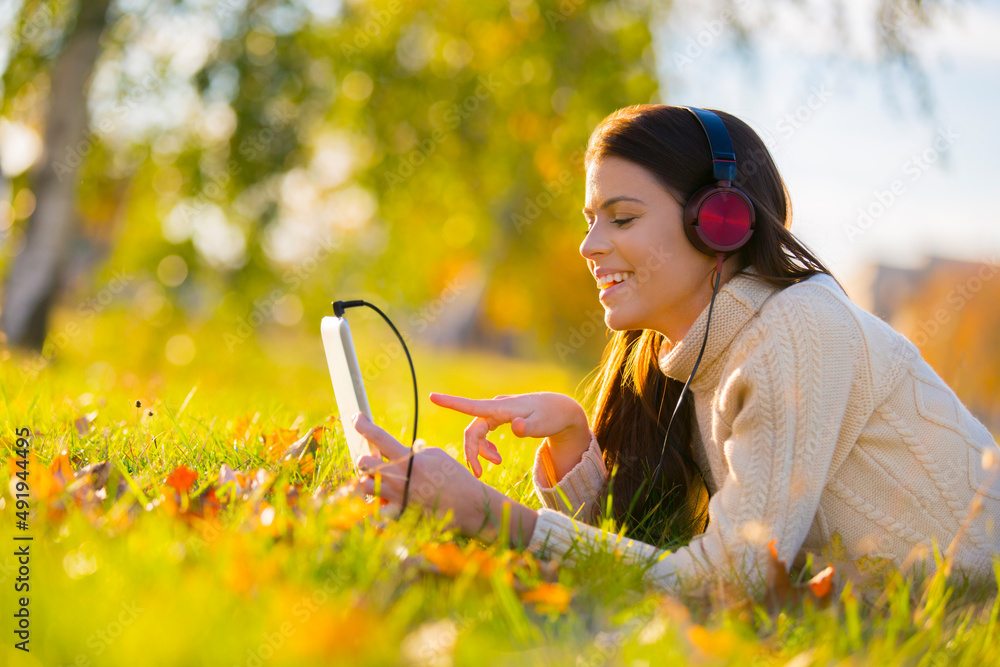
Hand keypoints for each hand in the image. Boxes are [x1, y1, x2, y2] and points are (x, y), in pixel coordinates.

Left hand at [352, 412, 488, 535]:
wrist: (468, 506)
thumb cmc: (455, 477)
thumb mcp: (436, 455)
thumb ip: (412, 453)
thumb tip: (394, 454)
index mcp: (409, 459)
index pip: (379, 437)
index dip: (363, 425)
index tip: (356, 417)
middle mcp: (399, 478)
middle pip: (363, 463)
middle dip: (364, 459)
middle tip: (373, 460)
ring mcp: (397, 498)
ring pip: (364, 486)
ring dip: (368, 480)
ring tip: (379, 480)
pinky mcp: (399, 515)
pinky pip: (375, 510)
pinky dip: (376, 504)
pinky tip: (384, 500)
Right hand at [429, 391, 589, 478]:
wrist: (560, 409)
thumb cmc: (551, 416)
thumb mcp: (542, 424)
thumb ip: (527, 427)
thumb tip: (514, 427)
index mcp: (501, 408)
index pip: (471, 405)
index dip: (451, 403)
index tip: (432, 396)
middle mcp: (495, 407)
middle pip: (472, 430)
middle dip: (472, 452)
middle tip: (479, 474)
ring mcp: (497, 411)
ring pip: (477, 433)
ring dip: (481, 451)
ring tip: (497, 463)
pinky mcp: (500, 417)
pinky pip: (484, 432)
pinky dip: (486, 446)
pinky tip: (496, 456)